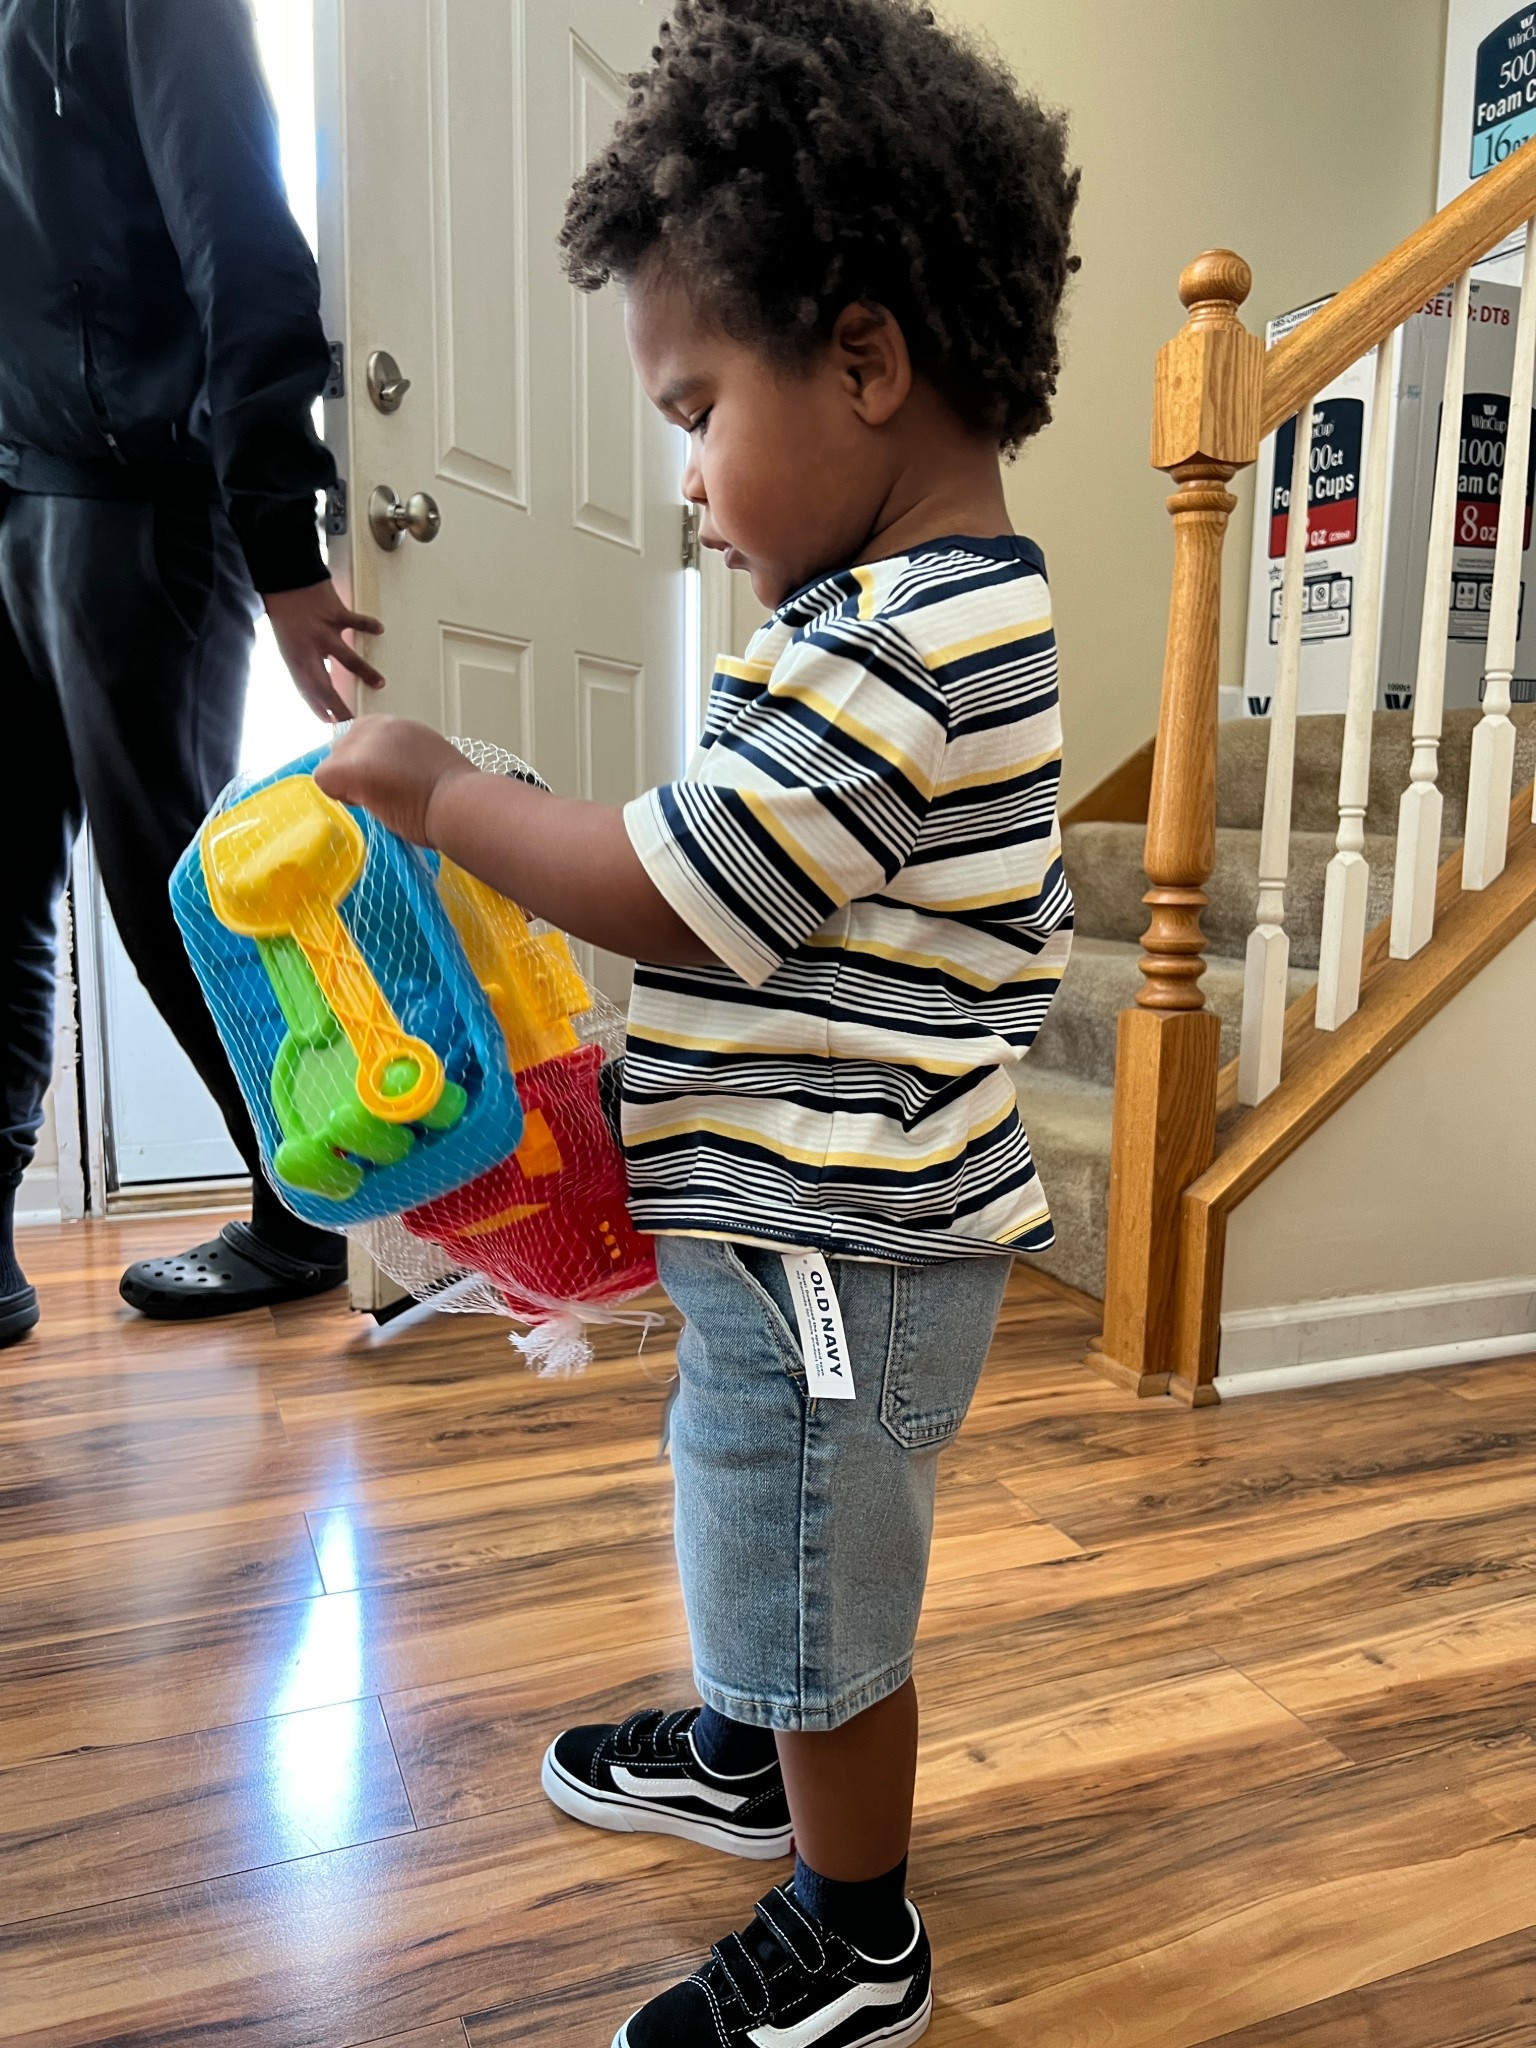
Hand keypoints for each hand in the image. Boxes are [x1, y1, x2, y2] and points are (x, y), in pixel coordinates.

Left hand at [264, 578, 384, 722]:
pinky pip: (356, 622)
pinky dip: (368, 626)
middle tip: (353, 720)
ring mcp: (324, 631)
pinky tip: (379, 631)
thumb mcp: (286, 640)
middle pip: (325, 683)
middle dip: (338, 705)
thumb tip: (321, 678)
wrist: (284, 577)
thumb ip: (303, 659)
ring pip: (347, 658)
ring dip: (364, 672)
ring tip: (380, 684)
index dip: (318, 707)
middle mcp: (309, 648)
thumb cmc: (284, 610)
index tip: (330, 722)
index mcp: (293, 656)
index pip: (307, 689)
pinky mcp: (336, 613)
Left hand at [314, 716, 476, 844]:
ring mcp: (364, 743)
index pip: (363, 739)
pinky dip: (340, 796)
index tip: (393, 781)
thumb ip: (404, 761)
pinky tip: (368, 803)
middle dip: (356, 773)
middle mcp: (379, 726)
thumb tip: (389, 776)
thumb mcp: (431, 764)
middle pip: (343, 749)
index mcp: (400, 727)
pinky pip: (324, 780)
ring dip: (349, 785)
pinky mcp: (351, 766)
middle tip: (386, 794)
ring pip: (333, 764)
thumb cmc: (456, 796)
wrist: (460, 804)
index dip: (370, 764)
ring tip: (381, 799)